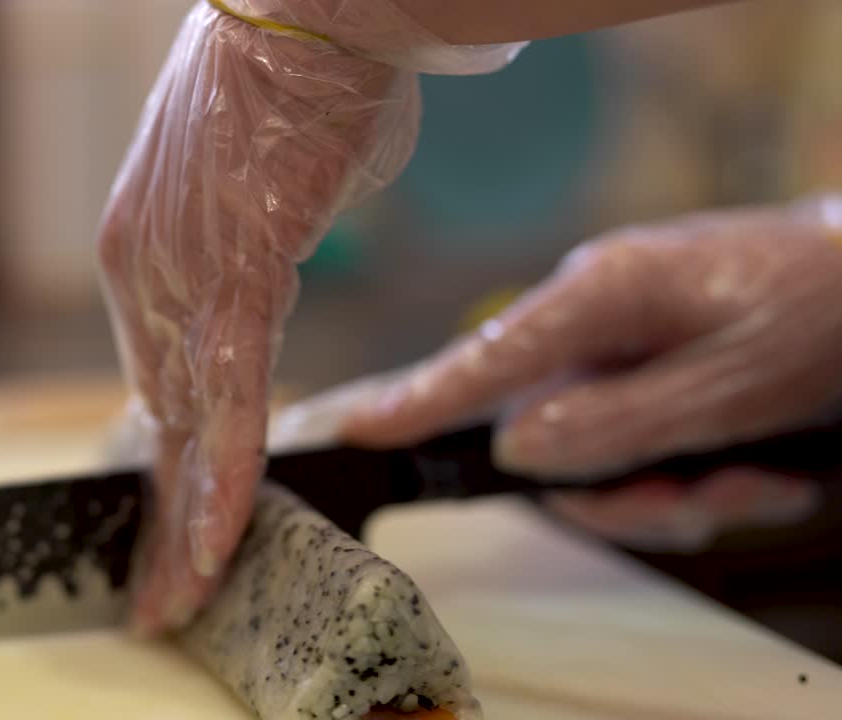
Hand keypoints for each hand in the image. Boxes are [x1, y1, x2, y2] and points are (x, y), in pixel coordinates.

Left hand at [97, 3, 517, 634]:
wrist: (302, 10)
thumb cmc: (286, 82)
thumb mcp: (250, 185)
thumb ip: (248, 249)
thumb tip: (276, 262)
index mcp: (141, 252)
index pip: (153, 382)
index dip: (164, 462)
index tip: (171, 517)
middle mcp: (144, 272)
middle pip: (155, 420)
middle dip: (157, 519)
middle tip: (155, 596)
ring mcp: (181, 278)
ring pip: (186, 425)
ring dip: (188, 521)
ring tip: (182, 598)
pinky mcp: (234, 276)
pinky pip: (232, 398)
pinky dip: (230, 473)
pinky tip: (223, 535)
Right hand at [271, 195, 841, 549]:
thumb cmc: (828, 310)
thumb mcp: (731, 384)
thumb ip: (618, 423)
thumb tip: (518, 450)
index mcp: (600, 296)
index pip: (482, 360)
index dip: (413, 402)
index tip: (350, 433)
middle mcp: (596, 320)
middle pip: (546, 435)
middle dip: (623, 491)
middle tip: (700, 502)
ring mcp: (625, 347)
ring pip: (596, 456)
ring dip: (676, 491)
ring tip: (757, 479)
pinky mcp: (652, 372)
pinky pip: (636, 448)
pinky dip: (697, 476)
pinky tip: (760, 465)